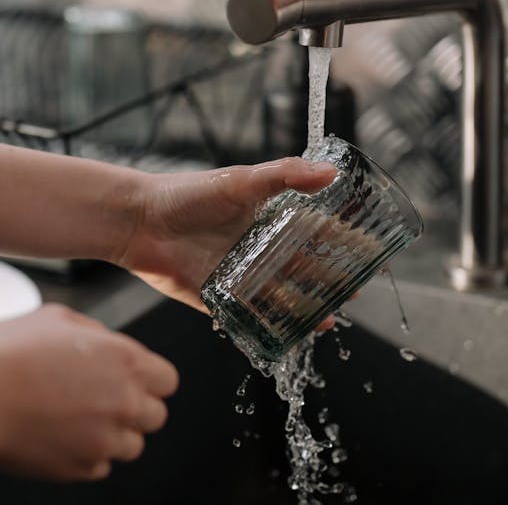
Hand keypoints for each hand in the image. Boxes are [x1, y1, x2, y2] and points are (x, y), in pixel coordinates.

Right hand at [0, 304, 178, 479]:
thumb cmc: (11, 351)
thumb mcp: (59, 318)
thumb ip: (94, 333)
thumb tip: (103, 343)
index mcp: (127, 361)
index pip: (168, 380)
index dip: (150, 379)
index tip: (134, 380)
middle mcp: (125, 402)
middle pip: (156, 416)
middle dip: (136, 408)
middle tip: (105, 399)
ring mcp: (104, 440)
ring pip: (132, 446)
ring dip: (113, 435)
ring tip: (80, 420)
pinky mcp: (79, 468)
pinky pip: (99, 468)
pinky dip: (86, 456)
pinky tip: (62, 436)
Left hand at [117, 157, 336, 319]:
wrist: (138, 222)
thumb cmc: (186, 194)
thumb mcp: (239, 181)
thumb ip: (285, 176)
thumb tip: (331, 172)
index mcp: (266, 218)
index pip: (313, 230)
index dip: (341, 240)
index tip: (369, 249)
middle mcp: (257, 248)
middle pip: (303, 267)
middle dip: (331, 281)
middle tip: (357, 292)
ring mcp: (240, 275)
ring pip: (282, 296)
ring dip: (306, 307)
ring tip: (330, 319)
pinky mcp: (220, 299)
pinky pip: (251, 317)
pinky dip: (271, 327)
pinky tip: (291, 336)